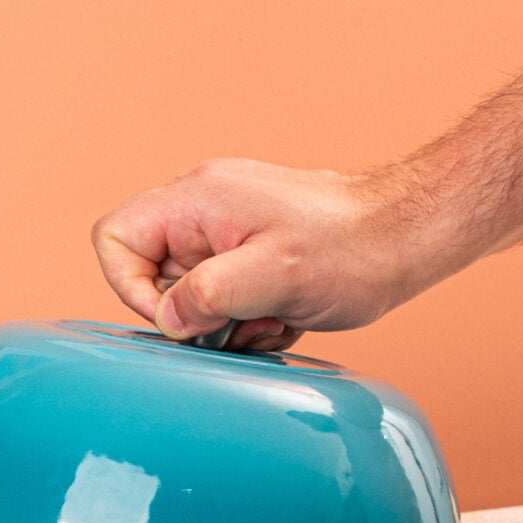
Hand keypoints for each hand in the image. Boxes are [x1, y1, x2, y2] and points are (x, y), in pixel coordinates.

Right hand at [91, 158, 436, 351]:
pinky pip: (222, 299)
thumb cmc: (353, 248)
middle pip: (150, 275)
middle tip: (241, 322)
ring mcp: (226, 231)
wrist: (409, 237)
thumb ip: (208, 295)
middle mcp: (203, 209)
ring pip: (189, 295)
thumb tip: (169, 319)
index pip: (114, 239)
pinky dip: (247, 319)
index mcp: (196, 200)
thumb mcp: (275, 276)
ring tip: (273, 317)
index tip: (180, 317)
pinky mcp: (249, 253)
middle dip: (192, 314)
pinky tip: (286, 315)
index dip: (130, 289)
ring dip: (225, 322)